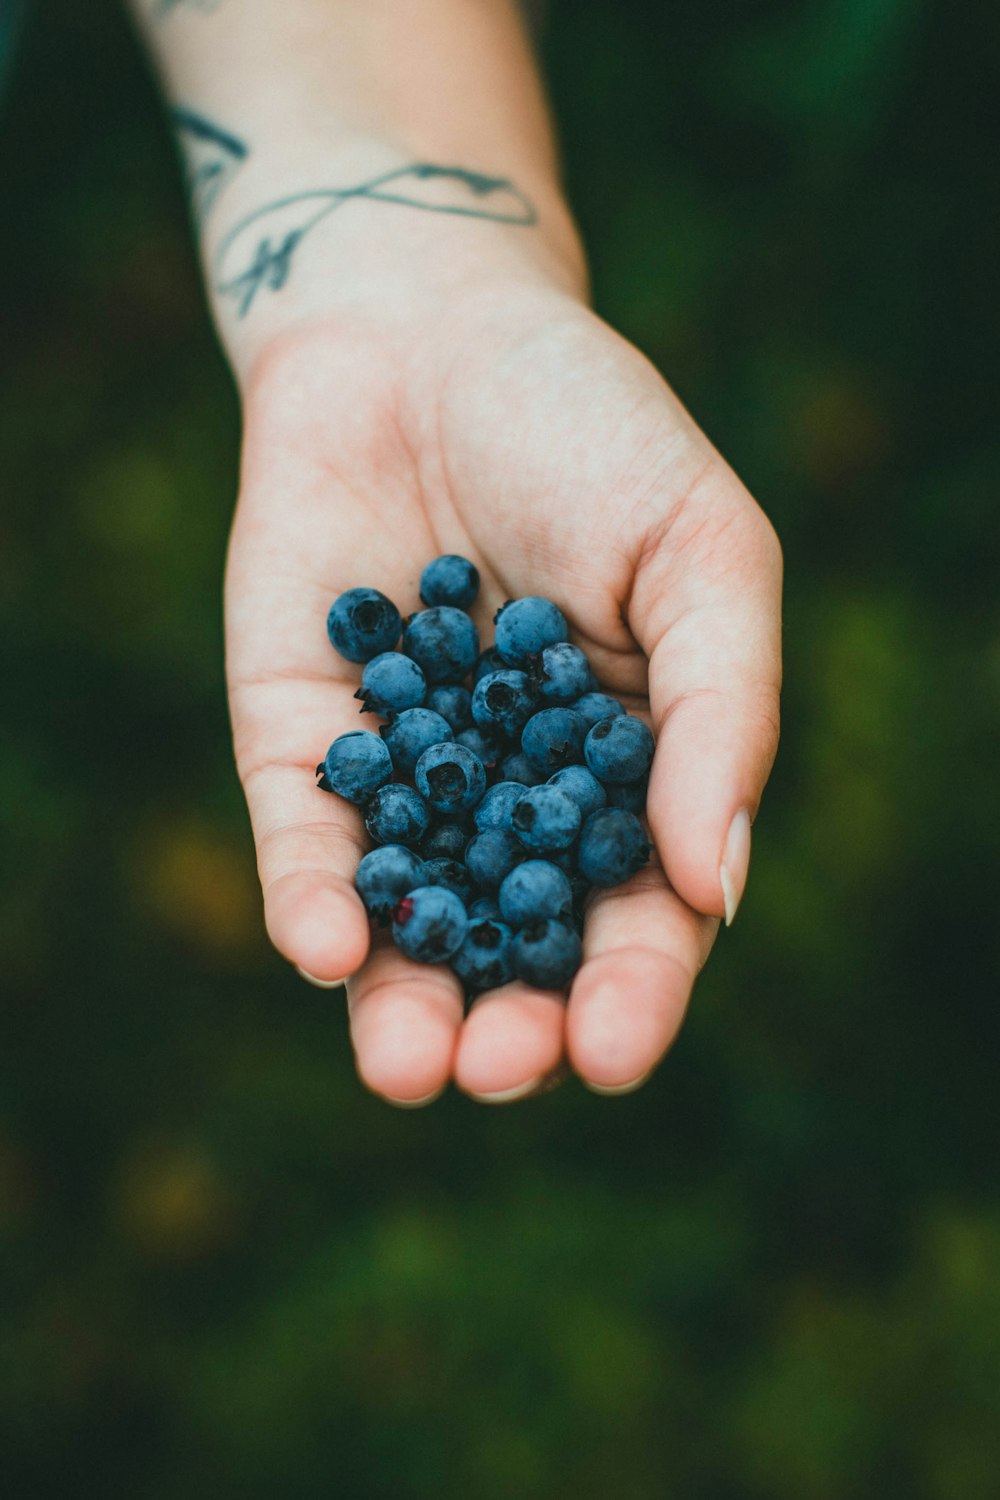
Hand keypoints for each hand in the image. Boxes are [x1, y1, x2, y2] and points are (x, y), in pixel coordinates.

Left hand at [225, 278, 781, 1103]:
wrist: (430, 329)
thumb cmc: (592, 434)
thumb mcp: (702, 555)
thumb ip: (718, 714)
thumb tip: (711, 886)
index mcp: (626, 773)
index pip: (636, 913)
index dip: (631, 989)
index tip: (613, 1050)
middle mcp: (512, 798)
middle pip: (515, 946)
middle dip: (511, 1022)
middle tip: (502, 1070)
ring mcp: (402, 777)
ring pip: (405, 922)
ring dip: (402, 1003)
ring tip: (407, 1067)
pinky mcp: (299, 741)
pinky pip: (306, 835)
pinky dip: (312, 893)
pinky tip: (327, 943)